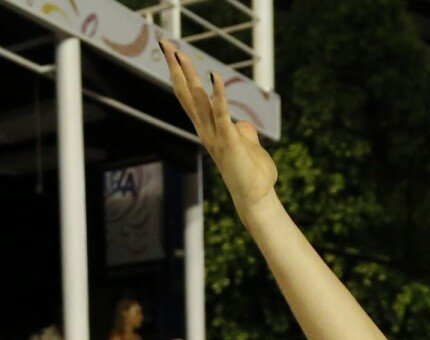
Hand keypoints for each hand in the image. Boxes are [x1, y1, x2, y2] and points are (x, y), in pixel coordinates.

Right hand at [162, 42, 278, 215]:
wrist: (257, 198)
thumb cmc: (253, 175)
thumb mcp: (247, 145)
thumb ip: (242, 131)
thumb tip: (242, 122)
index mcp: (210, 131)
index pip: (192, 99)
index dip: (182, 76)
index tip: (174, 54)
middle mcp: (208, 132)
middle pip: (188, 95)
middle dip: (177, 69)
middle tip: (165, 44)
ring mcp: (216, 137)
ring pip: (198, 101)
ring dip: (189, 76)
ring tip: (179, 53)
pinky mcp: (229, 142)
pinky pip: (222, 114)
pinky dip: (219, 95)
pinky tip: (215, 76)